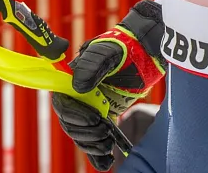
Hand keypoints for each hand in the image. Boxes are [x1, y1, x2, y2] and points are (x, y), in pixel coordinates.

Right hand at [50, 0, 165, 167]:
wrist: (144, 50)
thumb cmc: (124, 46)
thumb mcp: (108, 52)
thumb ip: (92, 65)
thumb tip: (78, 87)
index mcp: (72, 80)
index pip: (63, 104)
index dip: (74, 115)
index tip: (94, 119)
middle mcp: (78, 95)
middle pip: (71, 124)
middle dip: (86, 133)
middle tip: (105, 135)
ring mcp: (91, 107)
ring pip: (82, 134)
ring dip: (92, 145)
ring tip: (108, 147)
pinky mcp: (104, 116)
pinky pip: (95, 138)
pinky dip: (98, 154)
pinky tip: (106, 163)